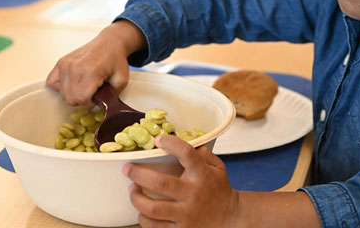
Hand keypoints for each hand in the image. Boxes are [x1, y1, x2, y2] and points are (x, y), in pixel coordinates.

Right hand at [46, 20, 146, 106]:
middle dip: (81, 100)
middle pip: (70, 99)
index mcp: (91, 71)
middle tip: (91, 91)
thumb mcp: (121, 80)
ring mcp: (66, 64)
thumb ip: (112, 97)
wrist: (109, 43)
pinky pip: (52, 82)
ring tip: (84, 85)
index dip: (89, 103)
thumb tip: (103, 107)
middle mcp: (75, 67)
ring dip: (72, 94)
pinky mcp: (61, 62)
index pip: (81, 99)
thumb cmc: (115, 59)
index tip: (96, 97)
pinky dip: (61, 86)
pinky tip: (73, 83)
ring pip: (62, 93)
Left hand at [123, 135, 239, 226]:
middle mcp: (193, 195)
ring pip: (152, 208)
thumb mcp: (218, 168)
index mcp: (203, 175)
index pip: (186, 154)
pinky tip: (142, 210)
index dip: (171, 143)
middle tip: (128, 168)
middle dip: (139, 174)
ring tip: (132, 189)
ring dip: (136, 198)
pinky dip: (143, 218)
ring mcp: (186, 215)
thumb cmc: (220, 190)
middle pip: (160, 183)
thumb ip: (203, 153)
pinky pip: (155, 227)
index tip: (158, 140)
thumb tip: (186, 140)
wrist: (231, 220)